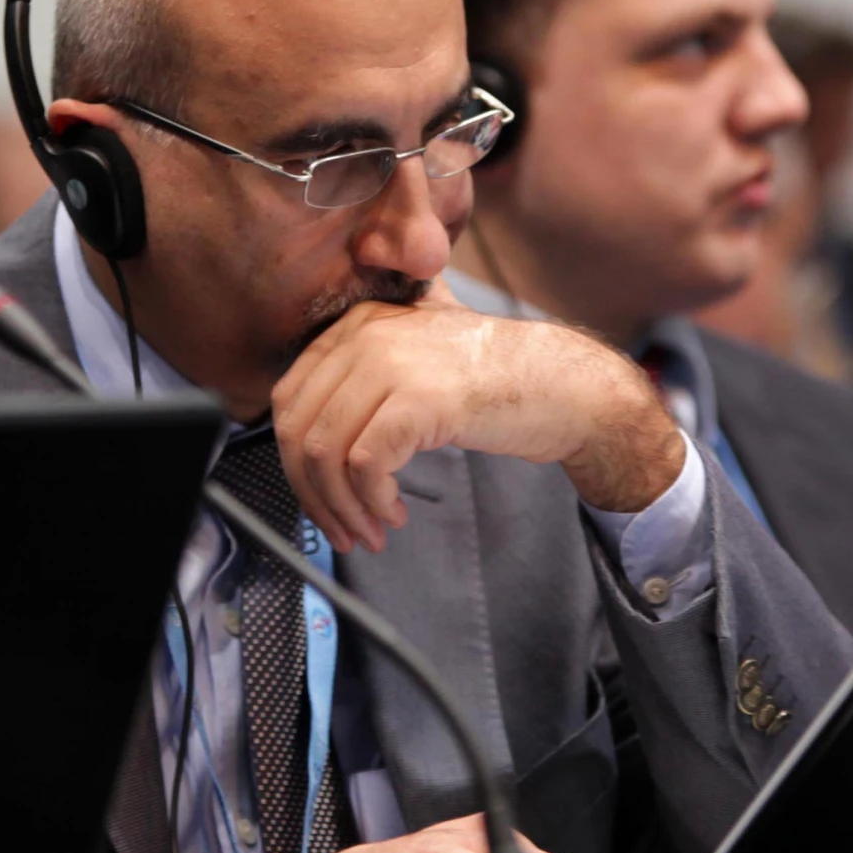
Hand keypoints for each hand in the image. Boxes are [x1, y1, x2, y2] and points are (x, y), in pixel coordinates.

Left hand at [270, 285, 683, 552]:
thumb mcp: (420, 355)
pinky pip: (365, 465)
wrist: (562, 385)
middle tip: (338, 527)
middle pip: (298, 428)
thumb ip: (367, 370)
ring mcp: (391, 364)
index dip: (293, 460)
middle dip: (311, 493)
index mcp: (358, 324)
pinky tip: (394, 513)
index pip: (289, 397)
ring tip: (370, 528)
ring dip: (342, 506)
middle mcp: (366, 335)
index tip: (316, 497)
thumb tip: (310, 435)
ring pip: (325, 452)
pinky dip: (372, 501)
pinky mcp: (418, 399)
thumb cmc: (496, 379)